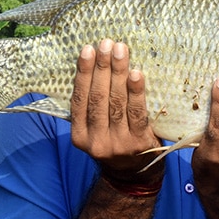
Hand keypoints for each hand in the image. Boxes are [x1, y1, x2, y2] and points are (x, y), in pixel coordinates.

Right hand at [70, 39, 162, 181]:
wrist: (134, 175)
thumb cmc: (114, 141)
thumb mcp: (95, 130)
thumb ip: (92, 106)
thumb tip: (94, 65)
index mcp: (79, 136)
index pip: (79, 99)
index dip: (83, 73)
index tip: (87, 50)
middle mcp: (96, 141)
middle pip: (97, 97)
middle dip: (102, 67)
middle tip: (107, 44)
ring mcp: (118, 143)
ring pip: (116, 102)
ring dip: (118, 73)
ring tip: (120, 51)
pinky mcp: (139, 143)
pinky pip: (137, 113)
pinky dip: (136, 92)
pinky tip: (135, 74)